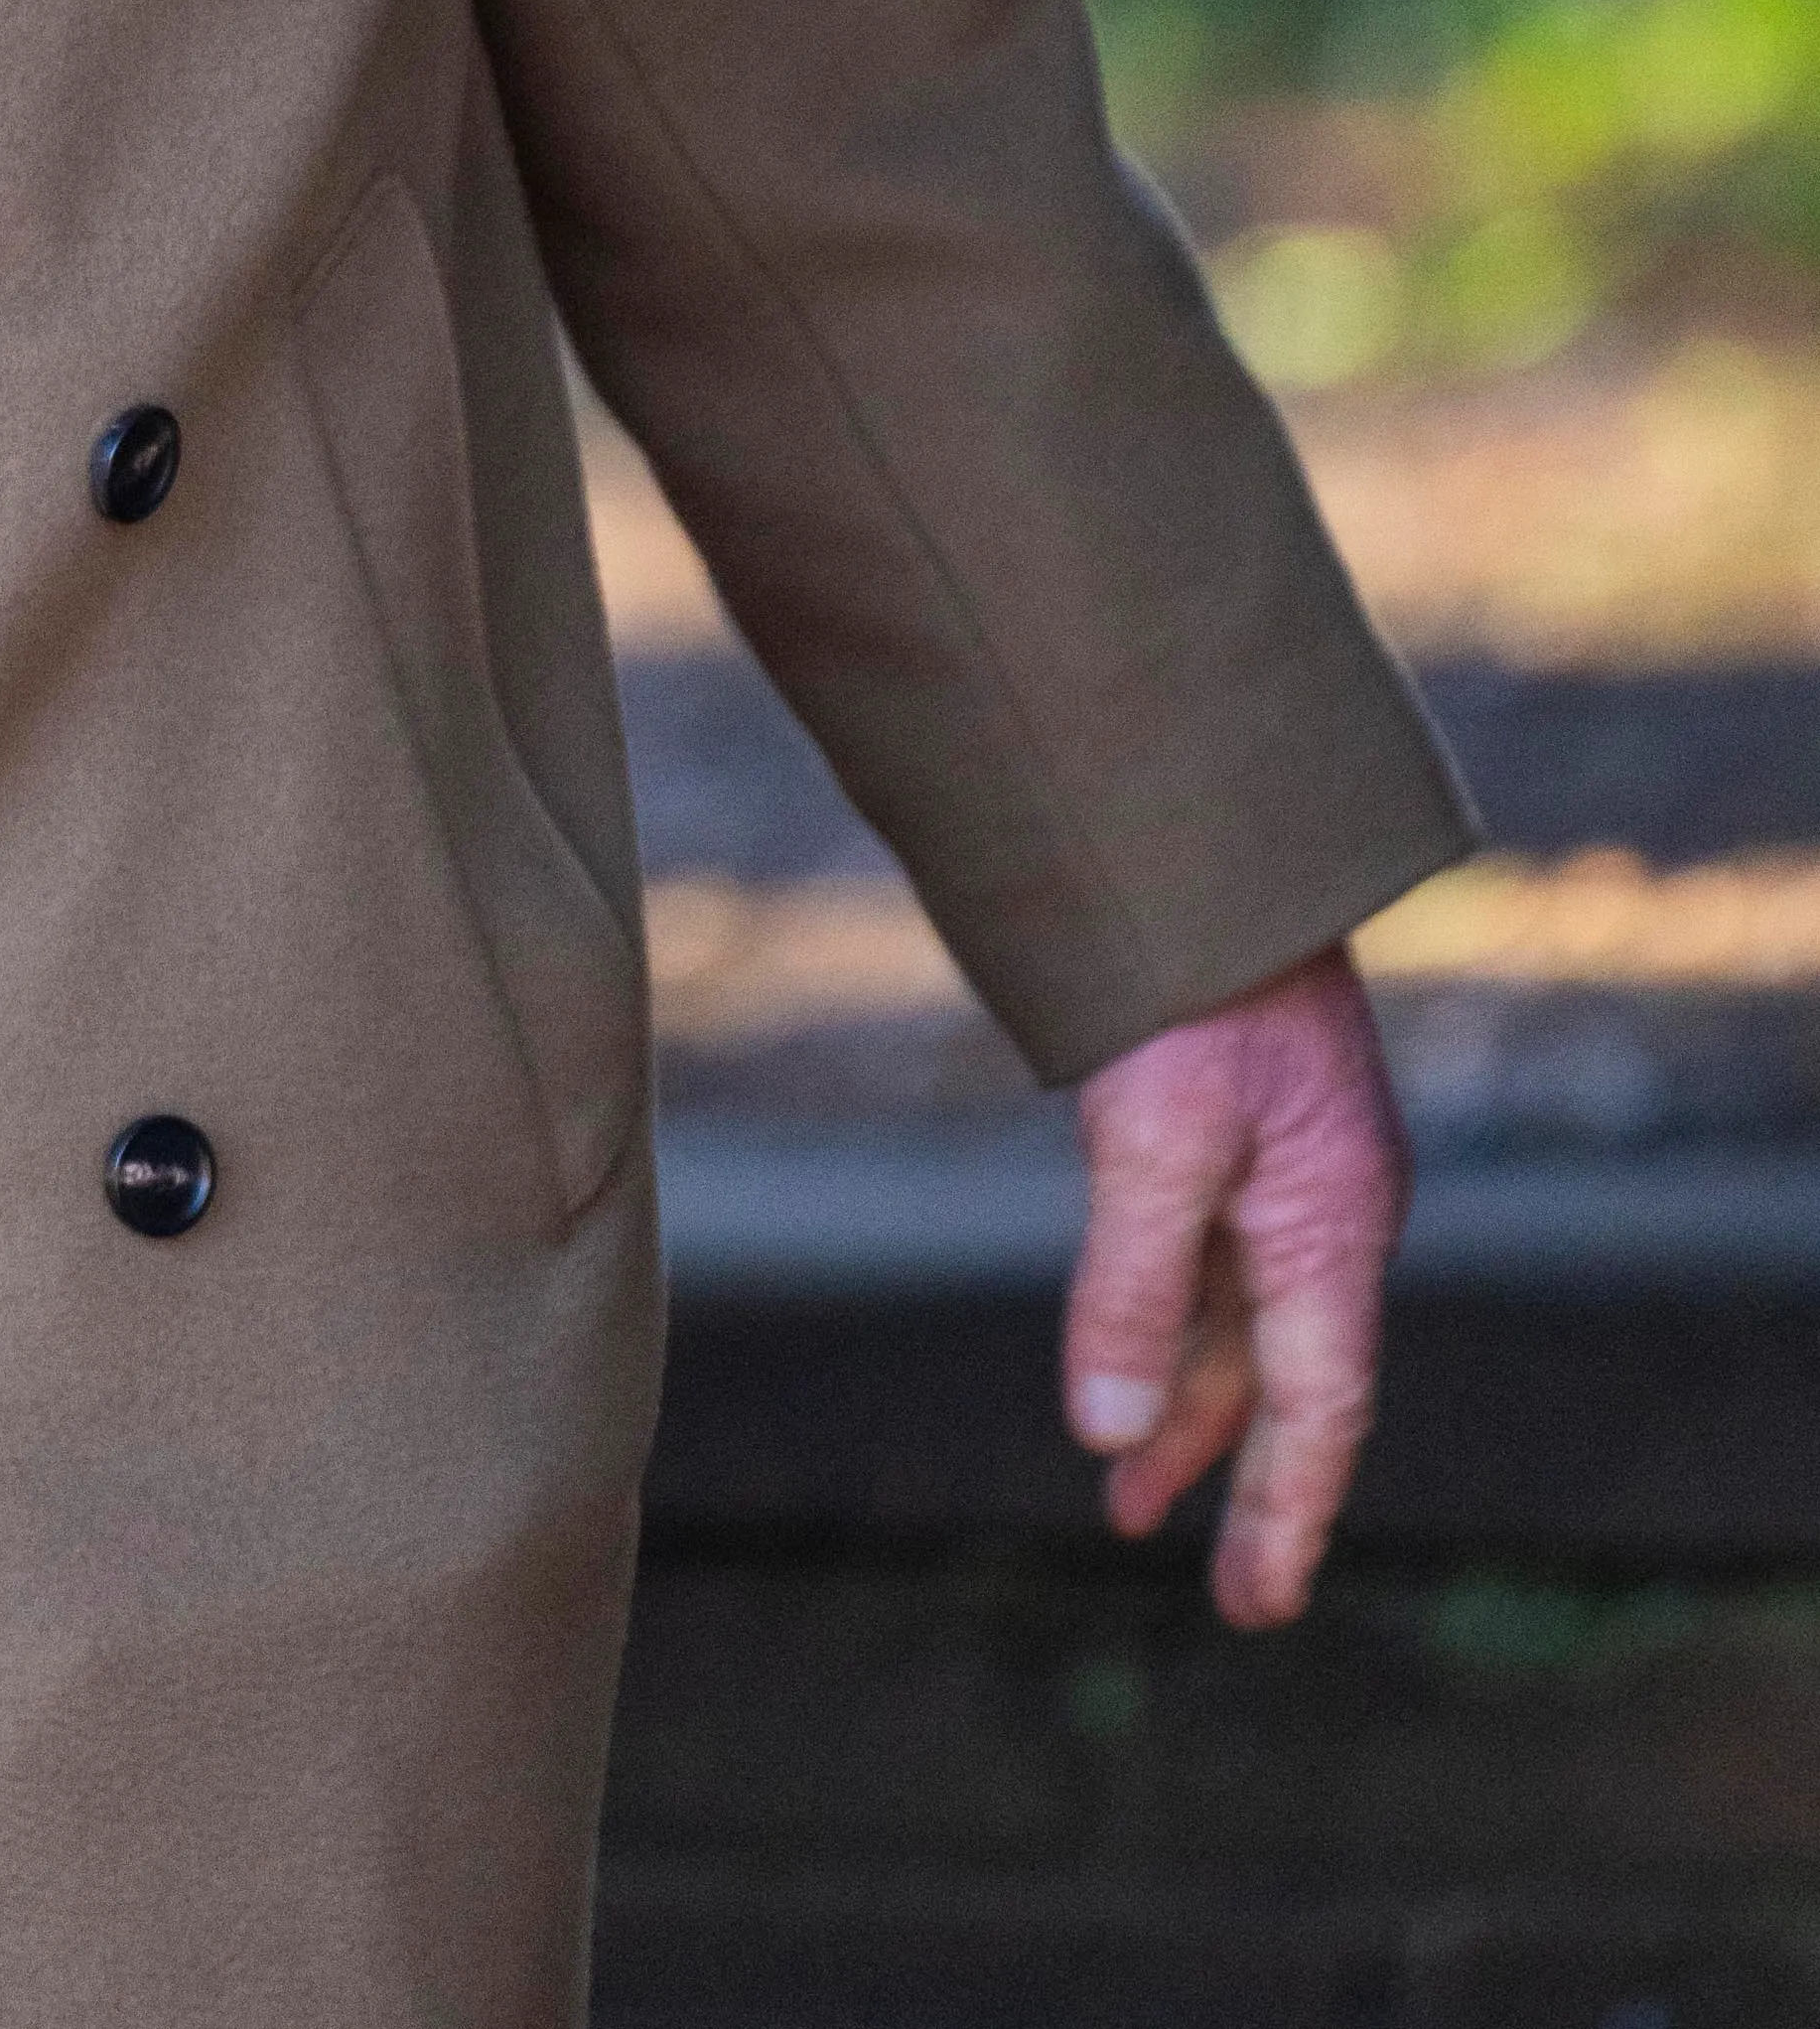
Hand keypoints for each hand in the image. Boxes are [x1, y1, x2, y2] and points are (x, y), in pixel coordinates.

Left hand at [1062, 944, 1404, 1622]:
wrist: (1209, 838)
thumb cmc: (1191, 981)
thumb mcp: (1156, 1136)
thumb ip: (1132, 1285)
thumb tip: (1107, 1434)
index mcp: (1333, 1224)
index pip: (1318, 1408)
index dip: (1287, 1512)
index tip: (1258, 1603)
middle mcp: (1327, 1207)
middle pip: (1286, 1378)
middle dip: (1239, 1478)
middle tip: (1215, 1585)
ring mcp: (1288, 1167)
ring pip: (1242, 1321)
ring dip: (1188, 1403)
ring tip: (1132, 1494)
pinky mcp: (1244, 1124)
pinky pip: (1216, 1258)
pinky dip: (1173, 1321)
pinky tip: (1136, 1355)